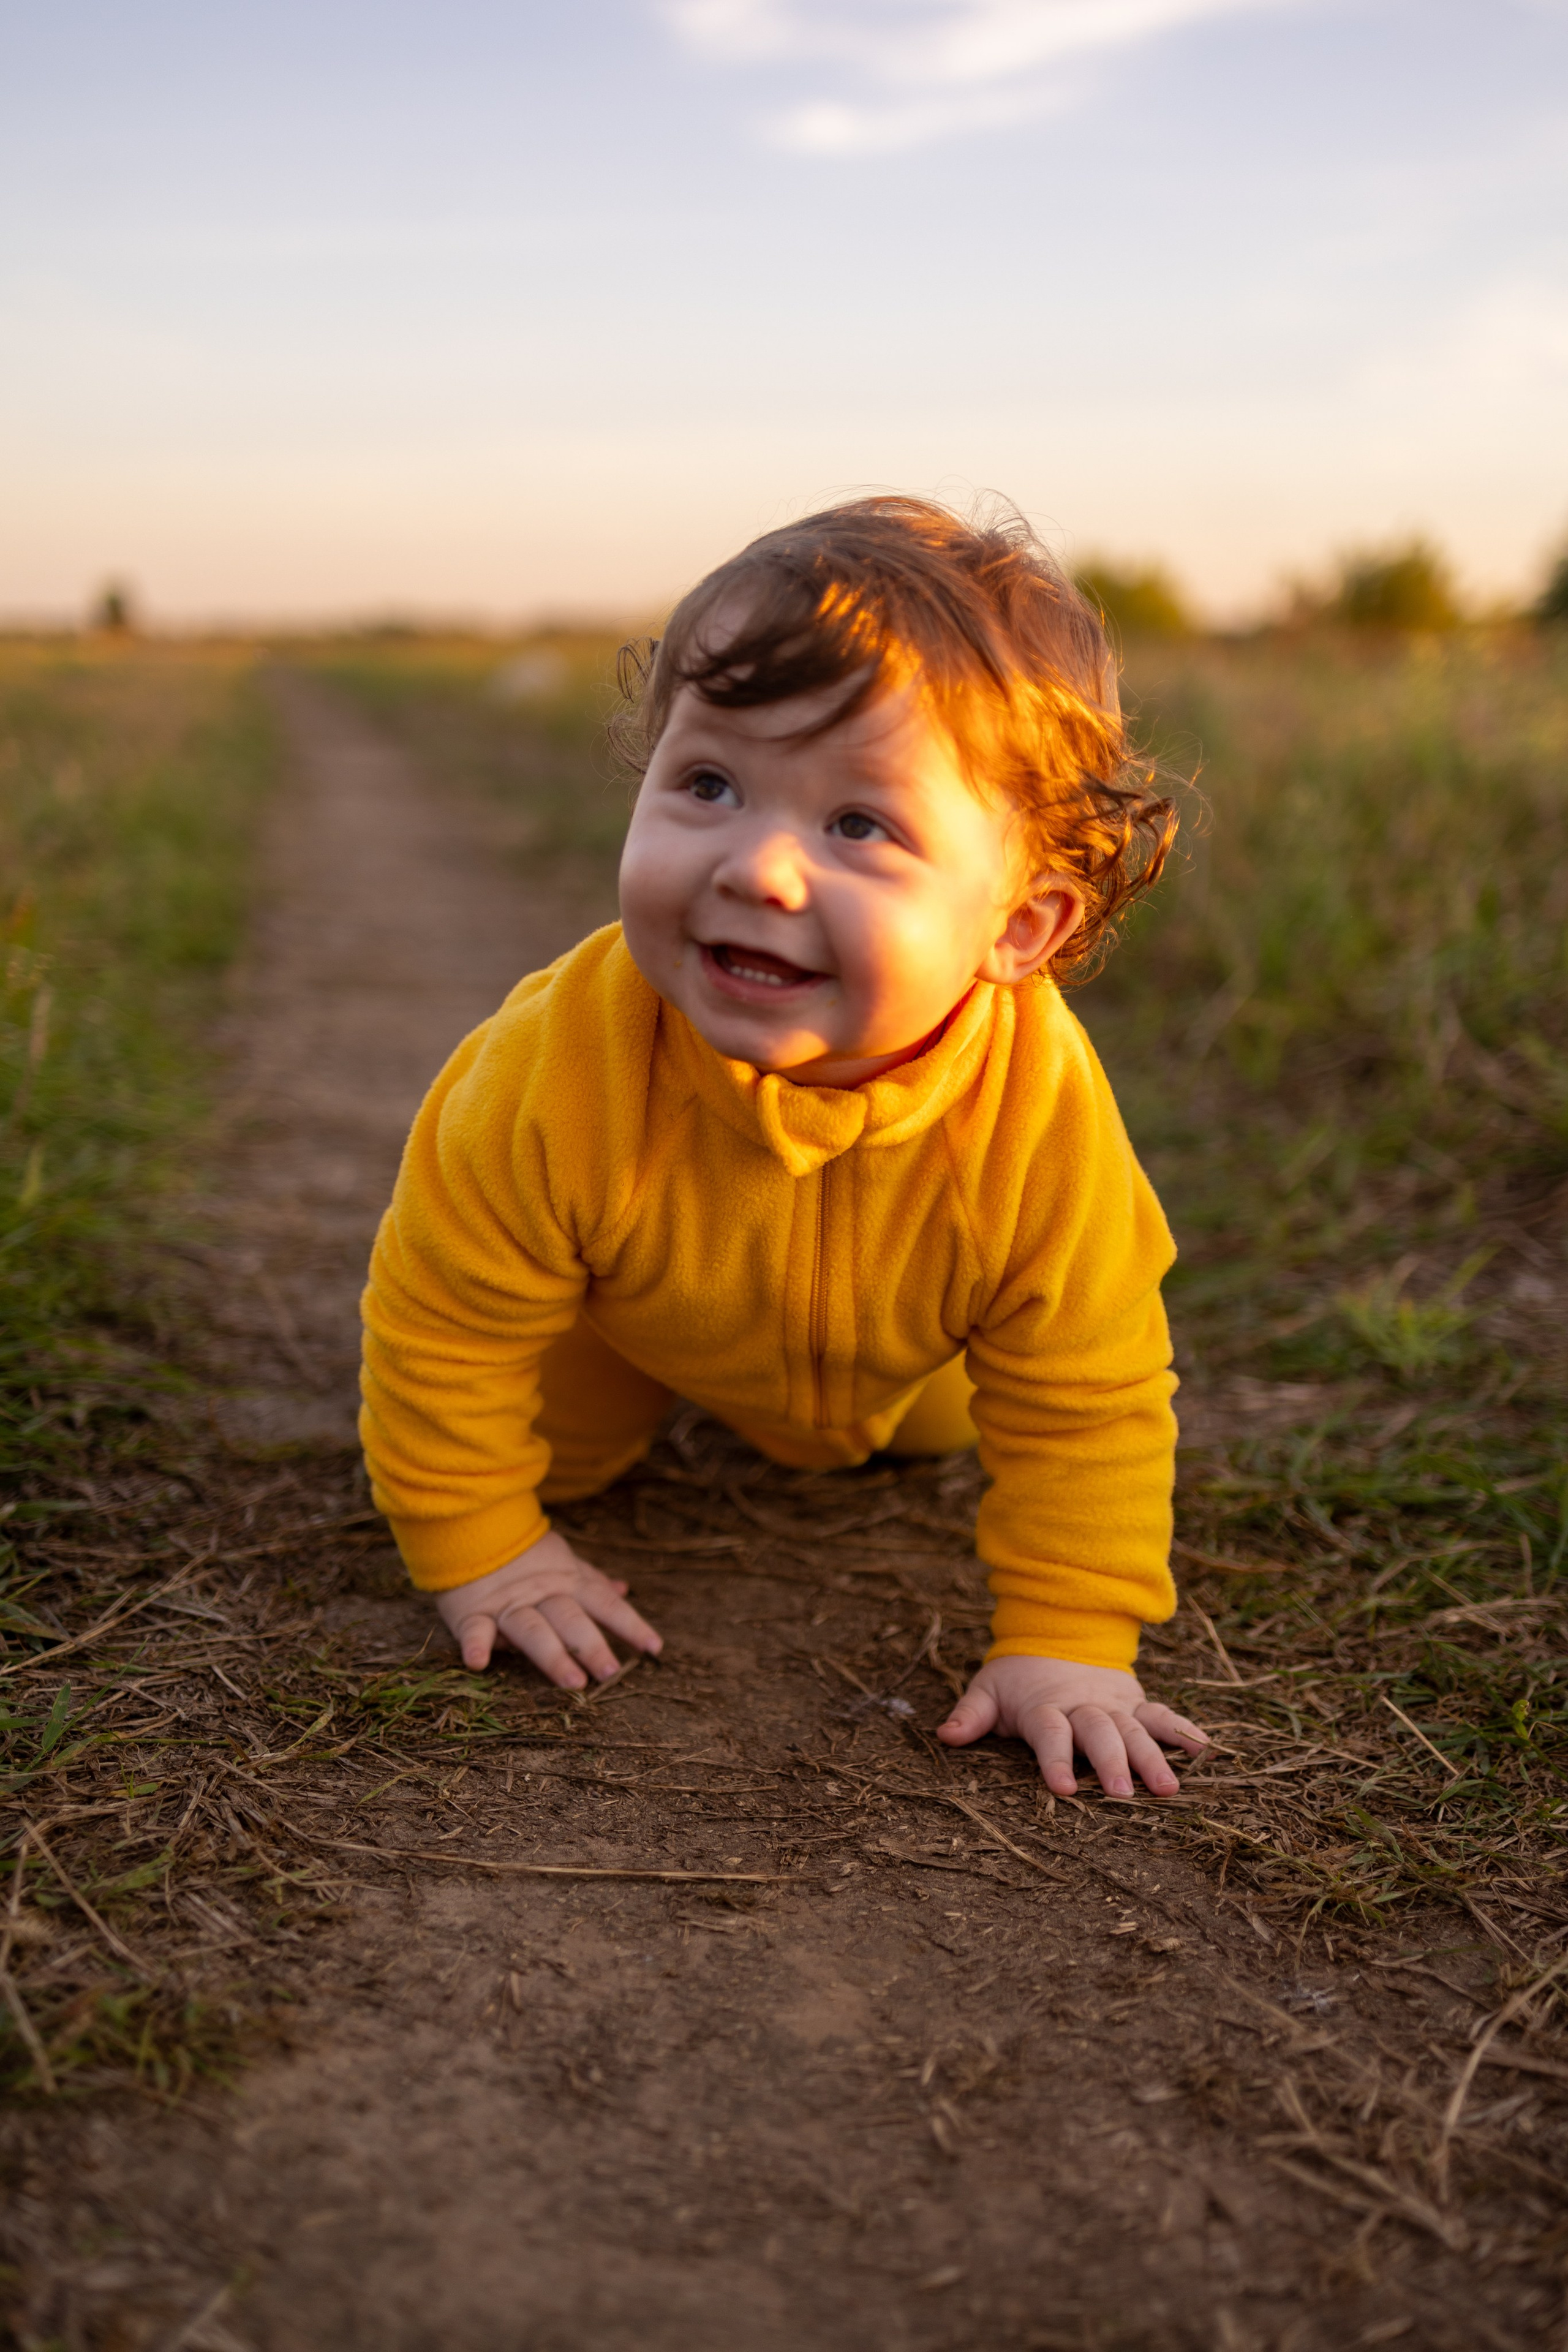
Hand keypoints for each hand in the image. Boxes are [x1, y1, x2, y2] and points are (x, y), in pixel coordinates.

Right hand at [434, 1528, 662, 1687]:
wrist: (470, 1529)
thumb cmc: (523, 1555)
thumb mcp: (563, 1562)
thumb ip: (592, 1579)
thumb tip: (625, 1589)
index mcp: (567, 1581)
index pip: (605, 1603)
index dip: (630, 1624)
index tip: (654, 1648)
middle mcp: (541, 1594)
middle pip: (570, 1619)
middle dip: (591, 1645)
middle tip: (611, 1672)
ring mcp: (507, 1604)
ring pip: (532, 1629)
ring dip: (552, 1655)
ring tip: (573, 1682)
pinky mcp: (472, 1613)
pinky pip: (474, 1630)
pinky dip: (475, 1644)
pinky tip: (479, 1663)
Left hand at [937, 1653, 1206, 1798]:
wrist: (1057, 1635)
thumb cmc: (1017, 1678)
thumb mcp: (988, 1690)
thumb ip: (971, 1714)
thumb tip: (945, 1735)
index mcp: (1045, 1707)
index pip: (1050, 1733)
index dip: (1055, 1759)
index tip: (1062, 1788)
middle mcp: (1083, 1706)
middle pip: (1099, 1733)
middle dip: (1111, 1764)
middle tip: (1123, 1796)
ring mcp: (1113, 1704)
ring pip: (1135, 1730)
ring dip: (1153, 1757)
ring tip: (1169, 1789)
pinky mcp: (1135, 1704)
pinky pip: (1162, 1716)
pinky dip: (1183, 1730)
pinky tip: (1205, 1750)